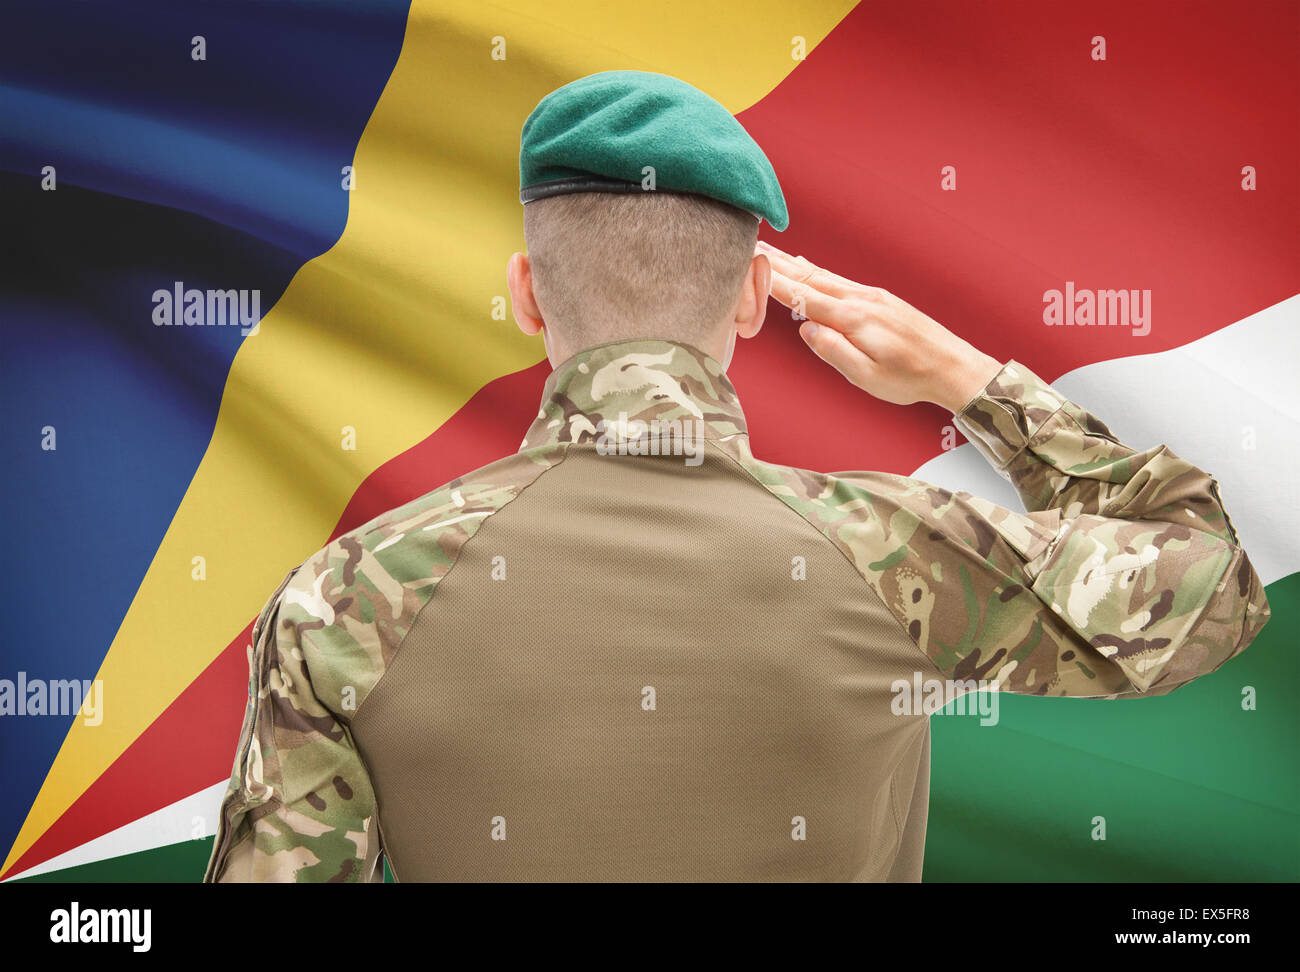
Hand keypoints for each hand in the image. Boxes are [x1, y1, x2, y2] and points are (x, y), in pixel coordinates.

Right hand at [756, 240, 1002, 412]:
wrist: (952, 366)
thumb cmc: (909, 378)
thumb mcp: (866, 377)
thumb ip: (834, 351)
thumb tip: (806, 330)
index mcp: (853, 319)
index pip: (802, 297)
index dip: (772, 282)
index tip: (747, 266)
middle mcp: (860, 300)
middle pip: (808, 277)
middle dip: (776, 263)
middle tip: (748, 246)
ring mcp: (871, 296)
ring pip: (822, 274)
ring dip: (792, 262)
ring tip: (768, 251)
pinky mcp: (879, 299)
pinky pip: (837, 279)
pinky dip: (814, 270)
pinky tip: (805, 266)